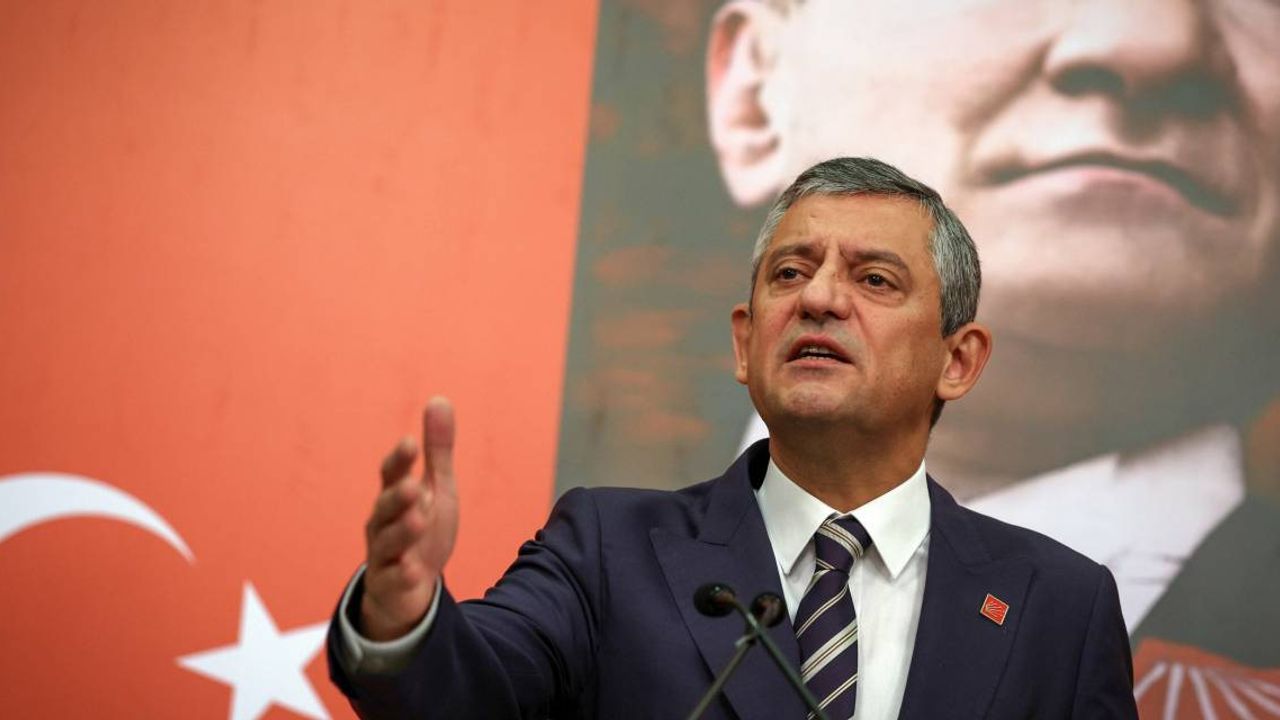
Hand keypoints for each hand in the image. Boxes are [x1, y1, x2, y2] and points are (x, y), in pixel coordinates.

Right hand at [360, 397, 459, 640]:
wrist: (410, 587)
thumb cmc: (422, 529)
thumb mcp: (437, 487)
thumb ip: (438, 449)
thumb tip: (439, 398)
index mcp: (395, 497)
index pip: (392, 475)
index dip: (399, 460)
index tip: (410, 443)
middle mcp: (383, 523)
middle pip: (386, 507)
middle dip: (397, 496)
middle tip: (414, 486)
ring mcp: (384, 554)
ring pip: (387, 542)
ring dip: (402, 531)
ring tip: (418, 520)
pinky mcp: (389, 584)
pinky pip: (393, 580)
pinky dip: (403, 575)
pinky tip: (415, 571)